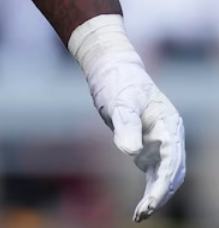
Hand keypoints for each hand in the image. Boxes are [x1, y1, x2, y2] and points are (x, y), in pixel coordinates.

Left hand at [69, 15, 185, 220]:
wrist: (110, 70)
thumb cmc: (117, 82)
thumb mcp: (120, 101)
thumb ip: (126, 124)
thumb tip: (131, 152)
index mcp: (169, 123)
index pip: (172, 159)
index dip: (164, 181)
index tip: (152, 198)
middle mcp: (170, 135)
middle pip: (173, 172)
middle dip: (160, 194)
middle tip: (143, 211)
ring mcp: (161, 142)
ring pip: (165, 176)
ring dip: (156, 196)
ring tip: (140, 214)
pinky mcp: (149, 147)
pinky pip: (154, 173)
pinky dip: (149, 189)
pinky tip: (139, 207)